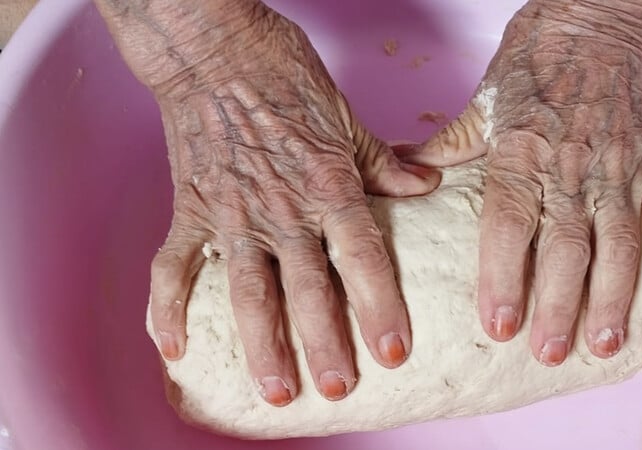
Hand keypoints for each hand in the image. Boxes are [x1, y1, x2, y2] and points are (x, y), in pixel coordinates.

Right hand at [94, 0, 439, 403]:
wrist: (214, 49)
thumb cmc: (282, 73)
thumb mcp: (344, 115)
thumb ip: (382, 160)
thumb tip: (425, 184)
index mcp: (326, 182)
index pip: (361, 255)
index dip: (379, 306)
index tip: (392, 350)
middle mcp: (282, 206)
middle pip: (308, 286)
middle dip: (324, 342)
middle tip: (338, 387)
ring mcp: (231, 211)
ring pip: (248, 289)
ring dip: (261, 343)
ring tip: (275, 389)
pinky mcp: (190, 208)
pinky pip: (174, 264)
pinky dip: (167, 307)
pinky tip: (172, 348)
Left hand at [401, 0, 641, 364]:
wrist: (595, 17)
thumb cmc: (536, 60)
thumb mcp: (483, 102)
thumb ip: (446, 147)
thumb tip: (401, 173)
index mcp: (522, 153)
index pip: (510, 224)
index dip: (504, 277)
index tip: (498, 326)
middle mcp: (573, 165)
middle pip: (567, 245)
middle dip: (559, 304)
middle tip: (548, 353)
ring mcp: (622, 166)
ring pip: (621, 241)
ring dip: (616, 297)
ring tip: (605, 344)